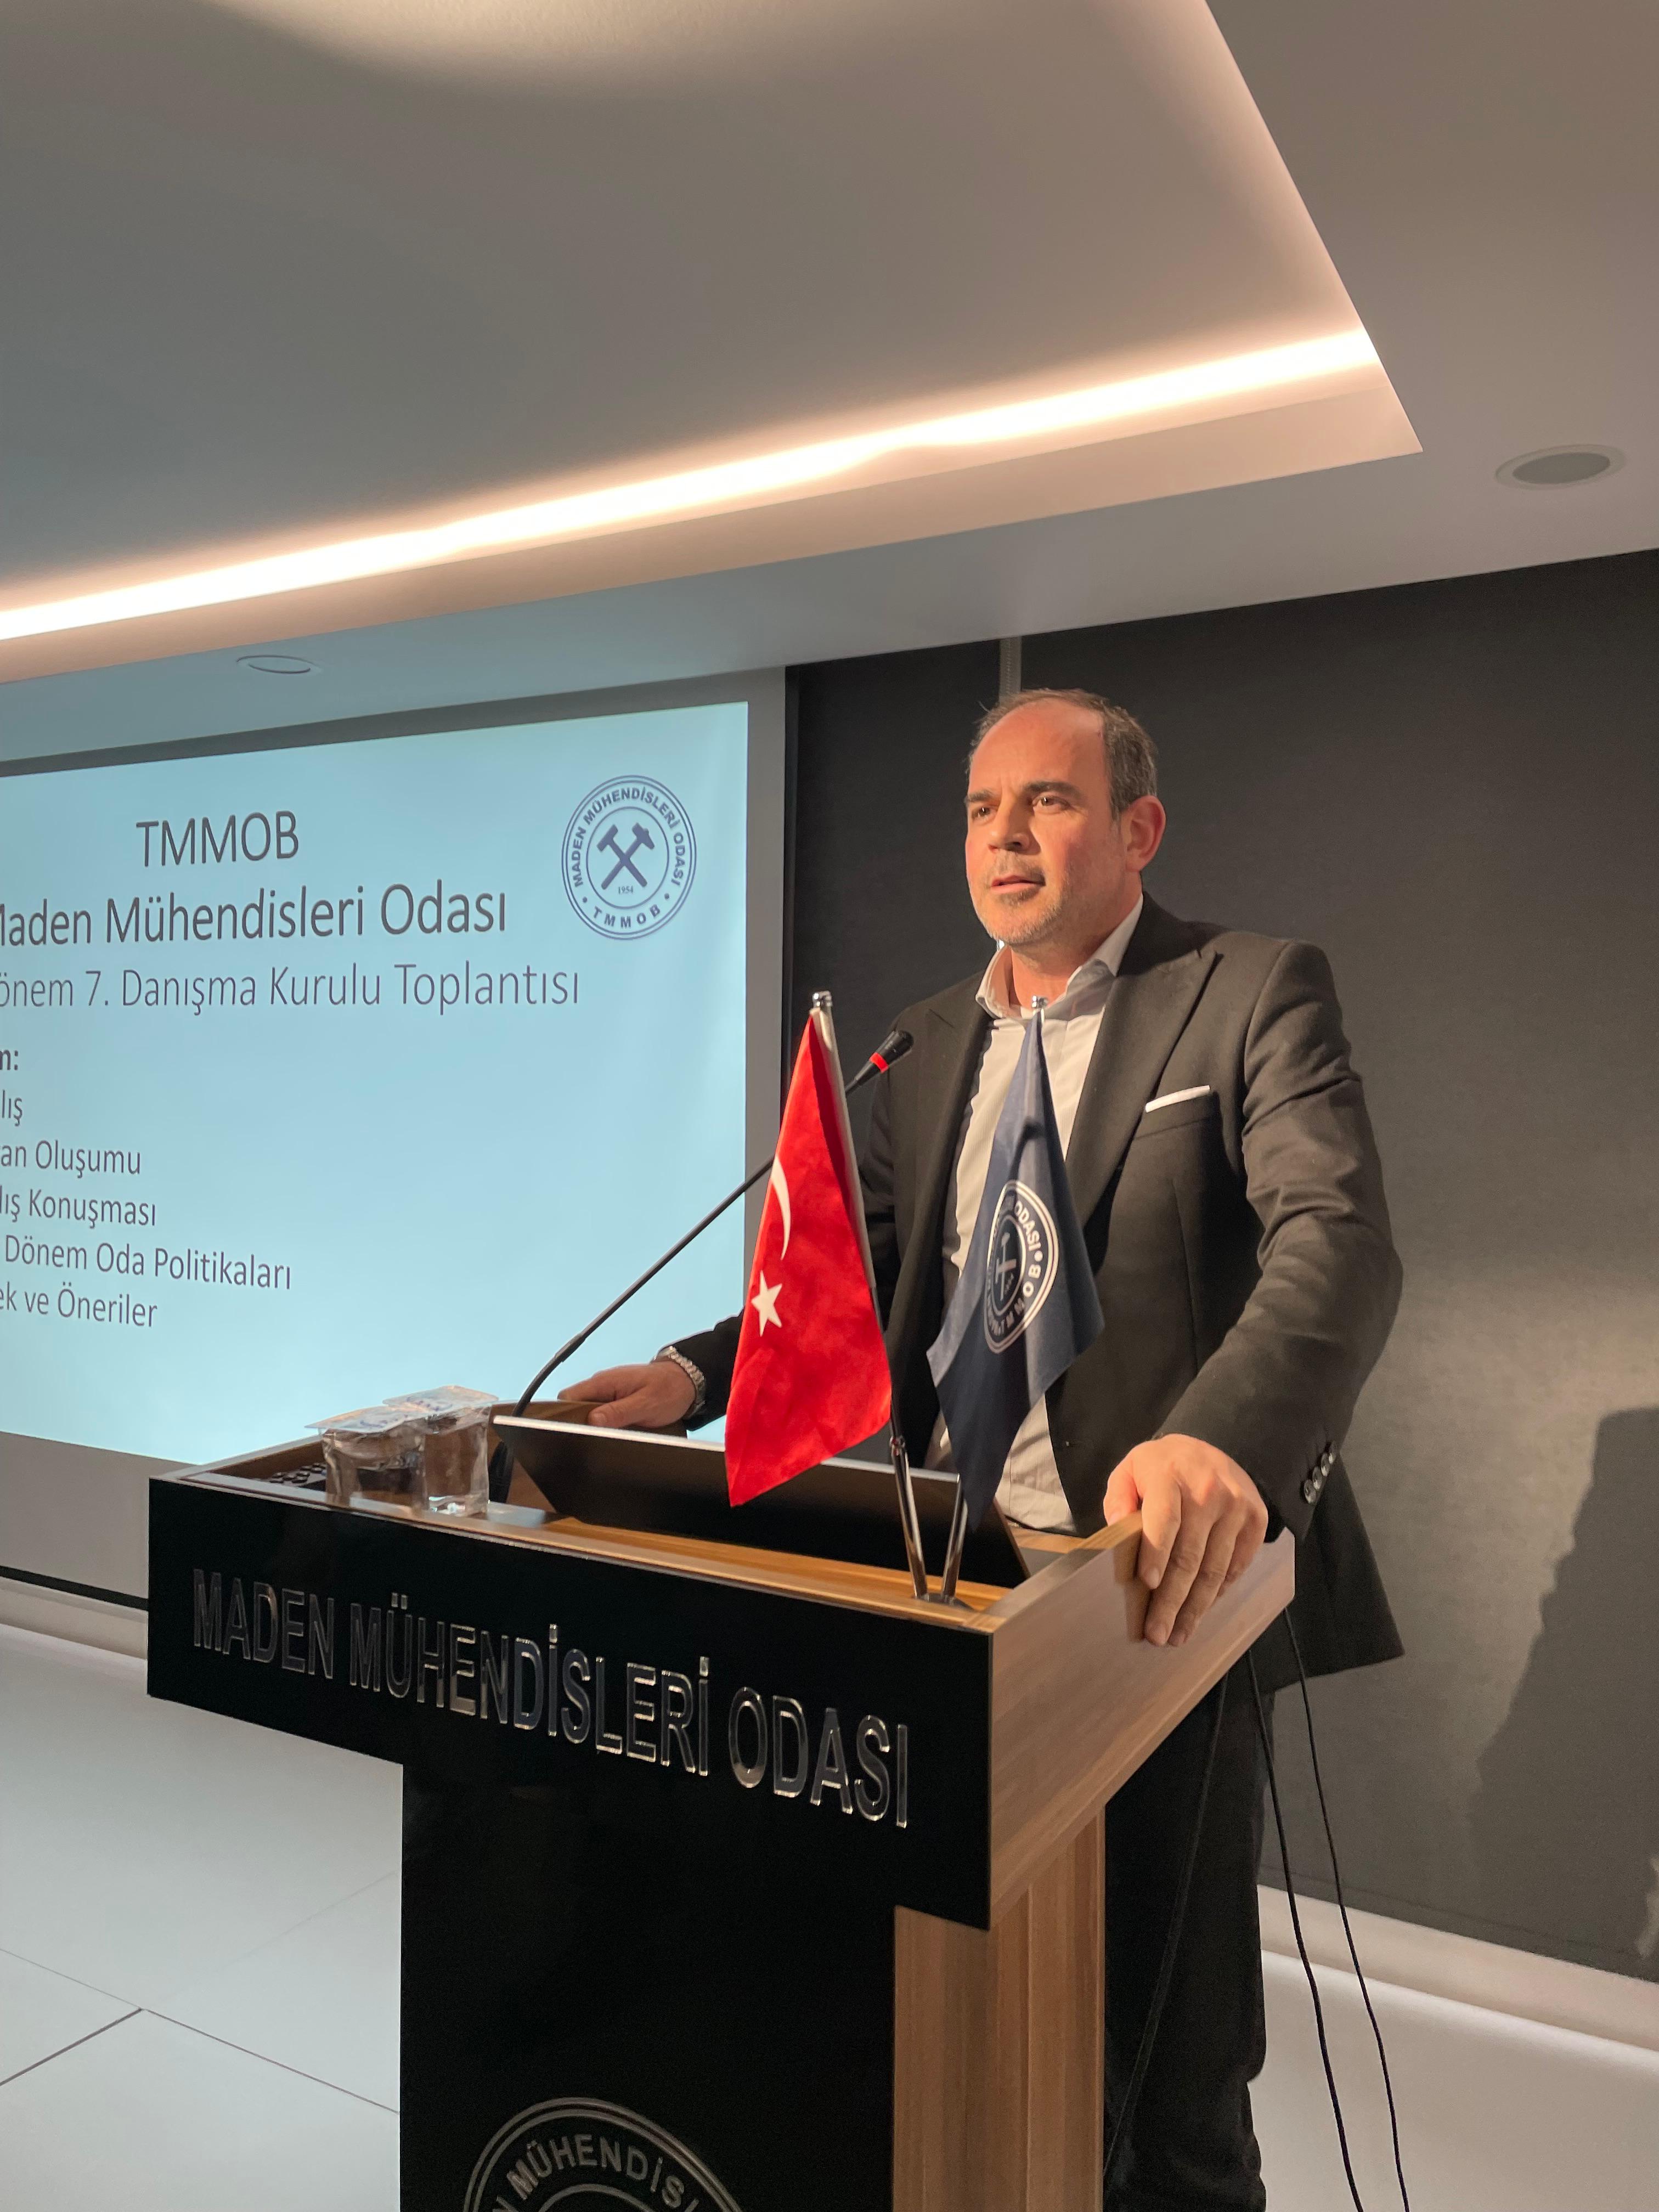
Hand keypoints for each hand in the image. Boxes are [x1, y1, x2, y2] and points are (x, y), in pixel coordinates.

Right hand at [559, 1360, 694, 1430]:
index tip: (570, 1433)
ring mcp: (609, 1393)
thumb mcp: (645, 1405)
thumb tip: (592, 1421)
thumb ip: (618, 1412)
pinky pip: (601, 1414)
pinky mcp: (616, 1401)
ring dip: (592, 1426)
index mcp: (605, 1382)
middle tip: (588, 1441)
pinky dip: (603, 1424)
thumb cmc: (669, 1389)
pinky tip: (611, 1435)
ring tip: (601, 1440)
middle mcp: (602, 1385)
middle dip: (577, 1424)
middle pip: (575, 1406)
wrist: (687, 1381)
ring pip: (588, 1412)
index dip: (564, 1415)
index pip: (568, 1396)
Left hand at [1102, 1435, 1267, 1648]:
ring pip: (1215, 1569)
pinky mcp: (1256, 1520)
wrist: (1211, 1449)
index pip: (1164, 1519)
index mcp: (1170, 1475)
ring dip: (1196, 1607)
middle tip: (1157, 1633)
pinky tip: (1201, 1610)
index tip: (1149, 1584)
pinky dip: (1218, 1592)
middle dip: (1172, 1601)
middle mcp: (1208, 1491)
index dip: (1157, 1553)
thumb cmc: (1163, 1467)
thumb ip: (1119, 1497)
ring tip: (1178, 1634)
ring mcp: (1236, 1506)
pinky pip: (1236, 1566)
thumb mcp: (1131, 1469)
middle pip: (1190, 1556)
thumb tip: (1116, 1529)